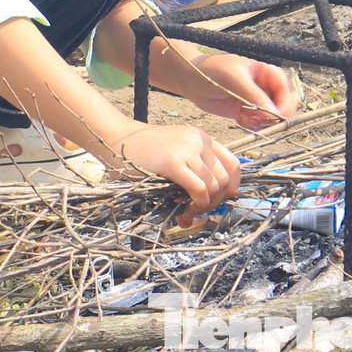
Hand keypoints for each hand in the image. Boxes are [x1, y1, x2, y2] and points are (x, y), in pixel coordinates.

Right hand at [115, 124, 239, 225]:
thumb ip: (194, 173)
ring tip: (188, 214)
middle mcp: (199, 140)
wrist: (118, 139)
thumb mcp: (177, 154)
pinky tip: (185, 211)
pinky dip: (198, 205)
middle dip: (216, 203)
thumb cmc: (145, 153)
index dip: (231, 188)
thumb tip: (209, 205)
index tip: (218, 201)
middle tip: (198, 213)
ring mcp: (188, 149)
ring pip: (214, 186)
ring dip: (204, 207)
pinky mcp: (174, 162)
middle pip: (225, 179)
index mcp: (202, 137)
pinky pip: (199, 189)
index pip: (233, 165)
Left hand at [182, 54, 298, 130]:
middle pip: (282, 104)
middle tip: (262, 121)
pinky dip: (251, 126)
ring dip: (261, 122)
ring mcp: (255, 100)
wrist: (191, 80)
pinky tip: (239, 119)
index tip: (277, 115)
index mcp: (265, 72)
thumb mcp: (234, 79)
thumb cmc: (212, 70)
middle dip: (274, 115)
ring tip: (245, 119)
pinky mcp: (246, 112)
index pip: (284, 88)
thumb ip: (254, 95)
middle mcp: (263, 86)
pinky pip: (257, 124)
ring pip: (270, 117)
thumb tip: (273, 112)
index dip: (284, 102)